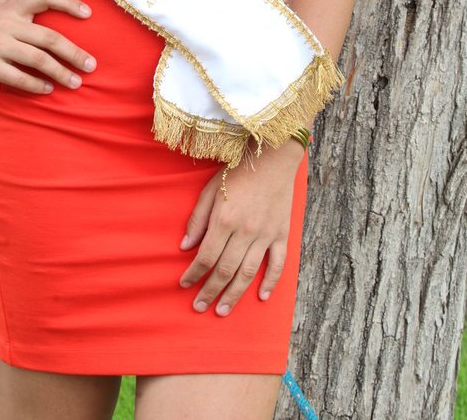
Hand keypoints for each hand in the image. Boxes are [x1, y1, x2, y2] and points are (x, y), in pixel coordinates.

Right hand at [0, 0, 95, 93]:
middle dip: (74, 53)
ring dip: (60, 72)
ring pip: (37, 59)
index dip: (68, 2)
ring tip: (76, 82)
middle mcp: (6, 22)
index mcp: (13, 7)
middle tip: (91, 65)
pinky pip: (18, 76)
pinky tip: (48, 89)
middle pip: (49, 37)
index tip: (89, 14)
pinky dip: (36, 84)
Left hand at [179, 140, 304, 316]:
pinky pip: (277, 264)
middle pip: (225, 270)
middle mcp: (245, 231)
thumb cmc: (237, 172)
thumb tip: (185, 247)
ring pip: (248, 273)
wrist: (273, 157)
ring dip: (234, 295)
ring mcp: (265, 234)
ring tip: (222, 310)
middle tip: (199, 307)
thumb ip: (197, 219)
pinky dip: (270, 282)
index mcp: (224, 219)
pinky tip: (261, 297)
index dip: (193, 274)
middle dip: (210, 291)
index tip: (184, 285)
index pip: (206, 256)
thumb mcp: (210, 190)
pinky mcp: (282, 234)